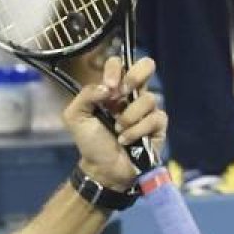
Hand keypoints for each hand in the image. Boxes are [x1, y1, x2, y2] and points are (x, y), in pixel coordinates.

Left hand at [63, 56, 165, 190]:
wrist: (102, 169)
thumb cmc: (90, 142)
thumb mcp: (75, 117)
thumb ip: (85, 96)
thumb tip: (107, 87)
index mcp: (112, 90)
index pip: (118, 63)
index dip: (115, 69)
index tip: (108, 87)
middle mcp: (131, 94)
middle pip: (146, 66)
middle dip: (135, 77)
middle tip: (121, 95)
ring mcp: (146, 109)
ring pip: (148, 99)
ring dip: (129, 118)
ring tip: (118, 131)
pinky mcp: (158, 125)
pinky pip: (155, 118)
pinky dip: (137, 131)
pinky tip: (127, 140)